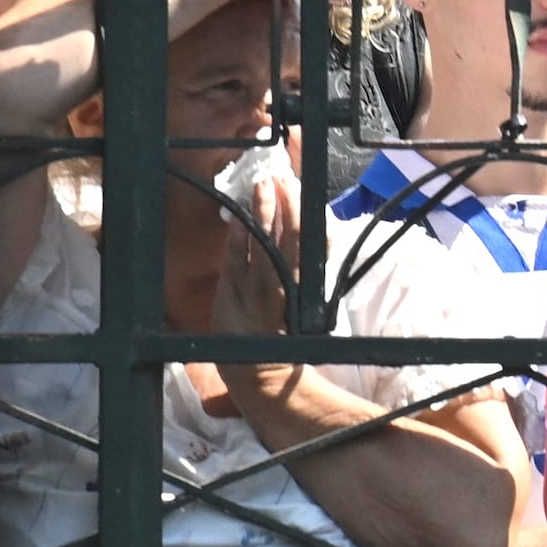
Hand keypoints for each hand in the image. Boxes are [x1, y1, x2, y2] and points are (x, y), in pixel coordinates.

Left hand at [158, 154, 303, 339]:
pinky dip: (237, 236)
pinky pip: (235, 258)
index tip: (300, 186)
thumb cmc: (281, 326)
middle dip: (289, 205)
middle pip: (294, 239)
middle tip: (283, 179)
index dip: (307, 212)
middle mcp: (288, 284)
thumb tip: (310, 223)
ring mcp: (259, 288)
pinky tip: (238, 215)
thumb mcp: (302, 295)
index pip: (314, 241)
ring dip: (264, 213)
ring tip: (263, 185)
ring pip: (265, 244)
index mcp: (307, 283)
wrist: (254, 367)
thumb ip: (303, 260)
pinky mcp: (233, 292)